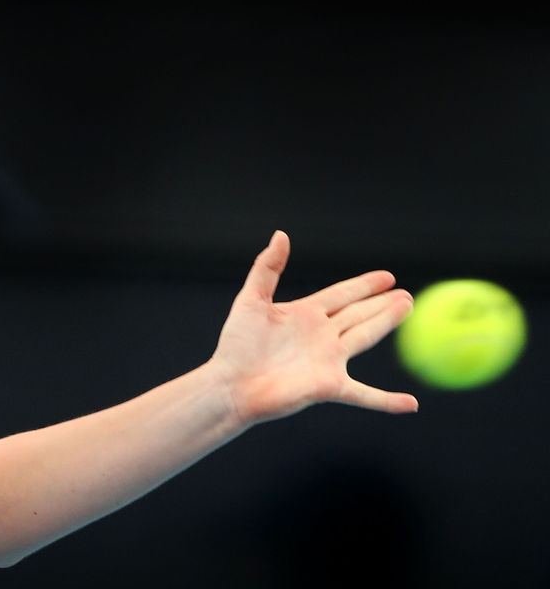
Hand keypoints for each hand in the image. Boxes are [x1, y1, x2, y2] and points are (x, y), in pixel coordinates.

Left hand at [208, 231, 418, 425]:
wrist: (229, 385)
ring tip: (407, 308)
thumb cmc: (236, 345)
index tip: (387, 276)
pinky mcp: (329, 386)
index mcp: (304, 314)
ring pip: (365, 337)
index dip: (364, 285)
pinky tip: (410, 404)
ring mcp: (328, 361)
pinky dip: (388, 401)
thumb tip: (281, 235)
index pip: (342, 295)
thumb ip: (267, 268)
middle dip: (382, 304)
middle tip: (407, 295)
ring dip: (387, 324)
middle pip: (359, 314)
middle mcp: (321, 336)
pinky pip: (365, 395)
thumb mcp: (251, 300)